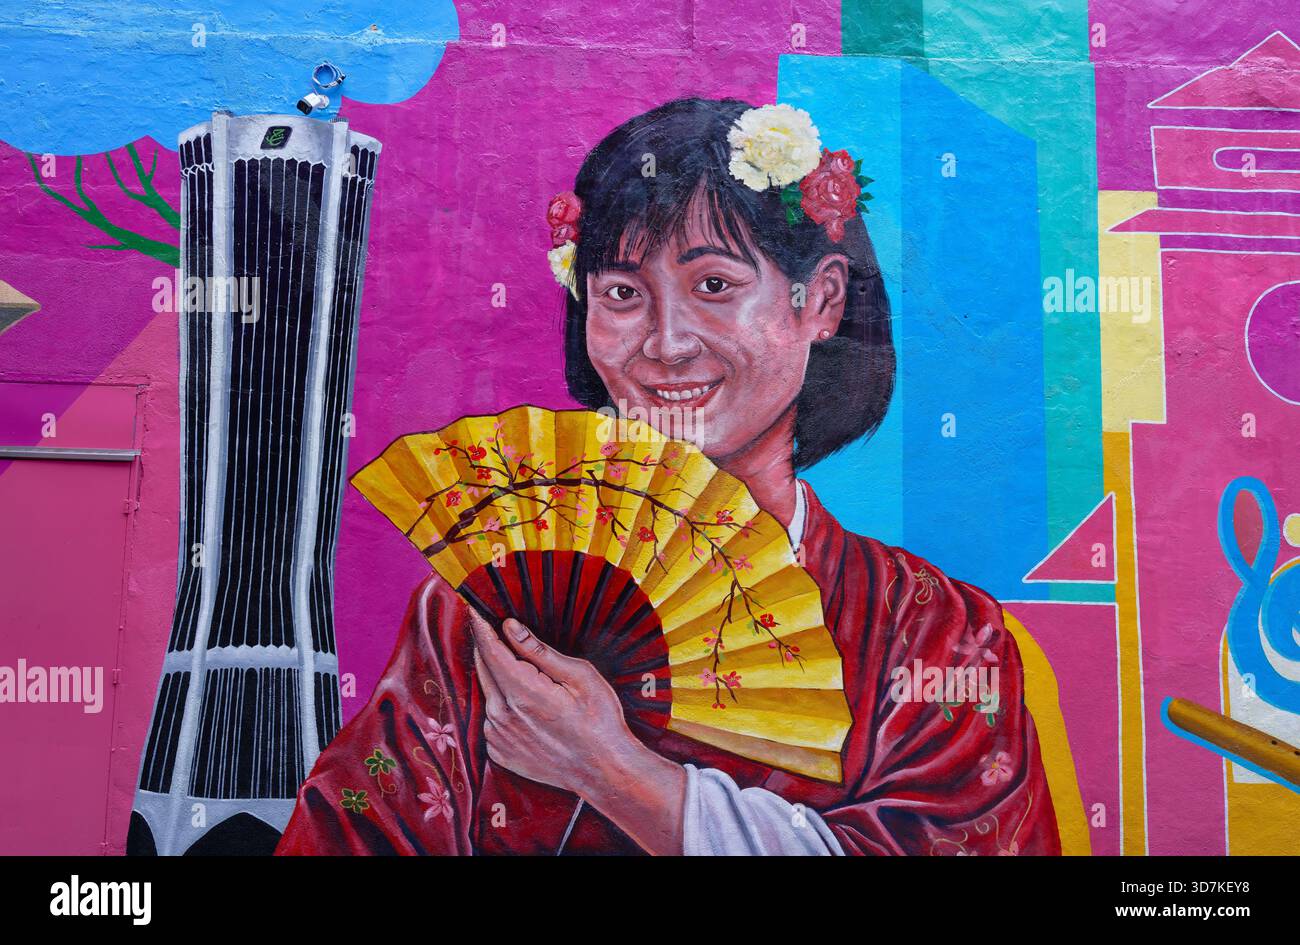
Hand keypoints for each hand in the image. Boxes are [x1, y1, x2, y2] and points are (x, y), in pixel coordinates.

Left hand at [469, 612, 634, 795]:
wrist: (604, 772)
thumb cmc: (600, 721)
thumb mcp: (580, 676)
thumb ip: (539, 652)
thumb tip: (509, 627)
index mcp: (524, 693)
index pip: (491, 651)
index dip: (481, 627)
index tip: (474, 608)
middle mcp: (503, 716)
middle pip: (484, 669)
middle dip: (488, 647)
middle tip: (498, 630)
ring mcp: (499, 737)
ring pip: (489, 694)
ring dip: (500, 679)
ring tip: (531, 680)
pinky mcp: (500, 752)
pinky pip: (493, 718)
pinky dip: (503, 706)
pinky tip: (530, 710)